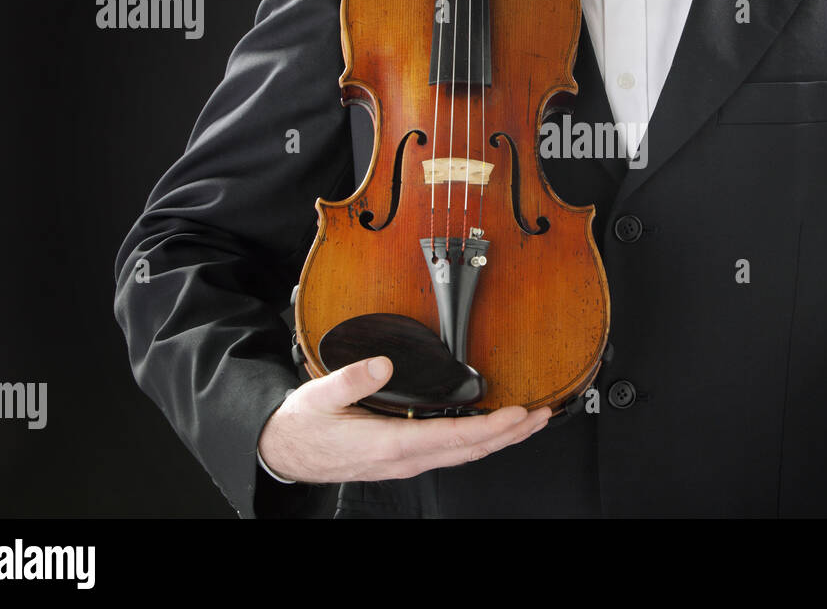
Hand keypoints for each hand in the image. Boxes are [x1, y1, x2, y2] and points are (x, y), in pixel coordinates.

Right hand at [257, 356, 549, 483]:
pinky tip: (491, 431)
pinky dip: (478, 442)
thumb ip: (352, 380)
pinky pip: (450, 453)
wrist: (285, 452)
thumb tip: (382, 365)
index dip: (489, 429)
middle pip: (468, 452)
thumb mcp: (320, 395)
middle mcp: (403, 459)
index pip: (451, 439)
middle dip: (509, 435)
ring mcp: (406, 462)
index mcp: (388, 444)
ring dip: (499, 440)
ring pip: (463, 455)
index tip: (517, 415)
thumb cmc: (303, 424)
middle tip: (541, 417)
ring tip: (528, 423)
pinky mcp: (404, 457)